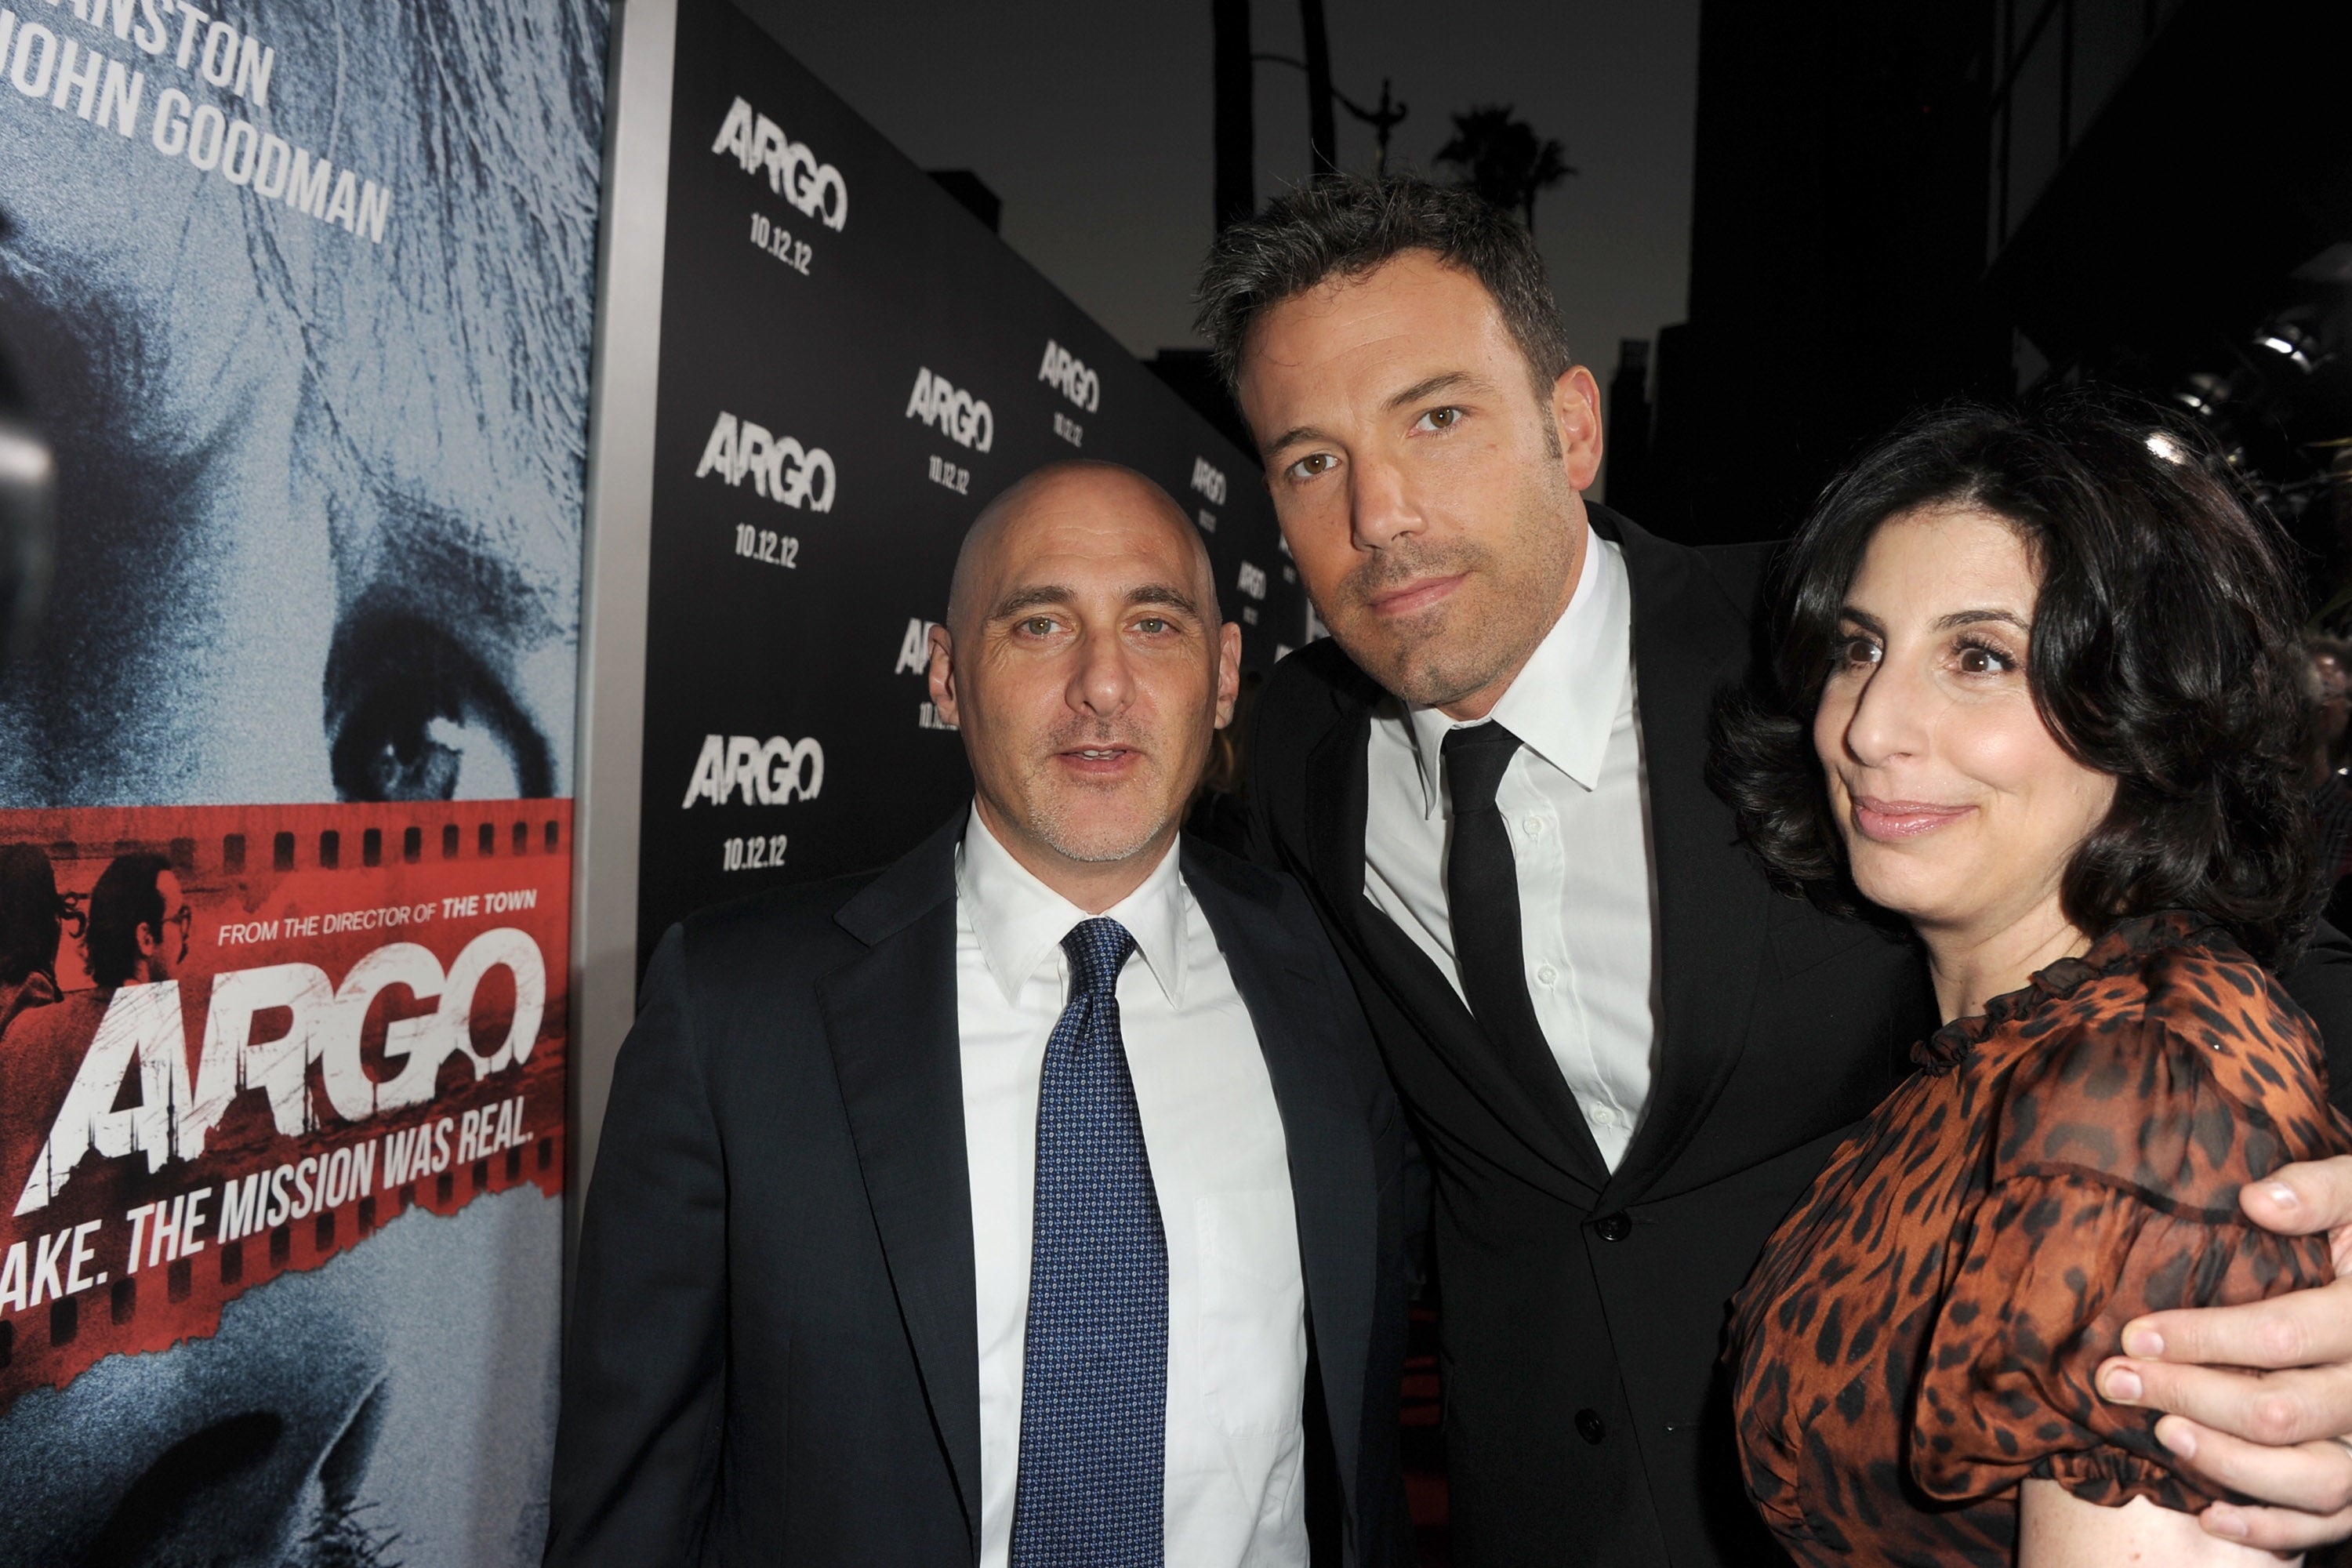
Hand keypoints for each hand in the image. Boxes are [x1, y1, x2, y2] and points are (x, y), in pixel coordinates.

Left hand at [2096, 1154, 2351, 1552]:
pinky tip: (2211, 1517)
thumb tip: (2260, 1200)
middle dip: (2188, 1395)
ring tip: (2162, 1434)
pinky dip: (2274, 1531)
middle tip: (2117, 1380)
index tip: (2134, 1332)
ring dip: (2228, 1465)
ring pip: (2313, 1478)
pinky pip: (2334, 1522)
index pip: (2282, 1336)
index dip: (2202, 1337)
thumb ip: (2321, 1192)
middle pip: (2282, 1410)